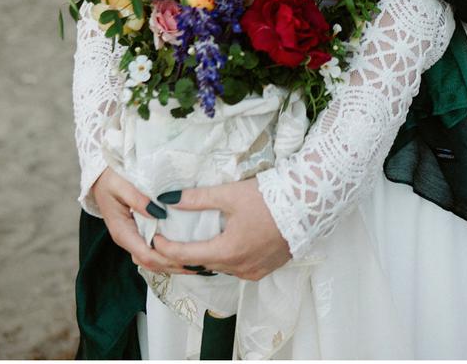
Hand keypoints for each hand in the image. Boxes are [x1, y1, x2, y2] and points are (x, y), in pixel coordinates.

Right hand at [92, 167, 186, 275]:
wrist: (101, 177)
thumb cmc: (111, 179)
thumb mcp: (122, 185)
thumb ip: (139, 200)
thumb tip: (159, 214)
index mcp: (122, 231)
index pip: (145, 254)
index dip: (166, 257)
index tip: (188, 254)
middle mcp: (127, 239)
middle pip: (150, 262)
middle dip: (172, 265)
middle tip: (198, 264)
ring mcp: (132, 238)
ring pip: (151, 260)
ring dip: (171, 263)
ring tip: (196, 263)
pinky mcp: (138, 234)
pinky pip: (152, 251)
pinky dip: (167, 255)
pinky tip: (185, 253)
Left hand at [150, 177, 291, 280]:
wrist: (310, 203)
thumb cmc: (272, 198)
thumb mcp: (231, 194)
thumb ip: (197, 199)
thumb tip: (168, 200)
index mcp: (227, 251)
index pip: (185, 255)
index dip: (166, 247)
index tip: (156, 238)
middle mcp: (239, 267)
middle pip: (201, 265)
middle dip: (183, 254)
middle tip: (171, 240)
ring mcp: (253, 271)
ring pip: (219, 268)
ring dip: (206, 257)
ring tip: (196, 241)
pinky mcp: (266, 269)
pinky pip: (237, 269)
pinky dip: (226, 260)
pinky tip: (225, 246)